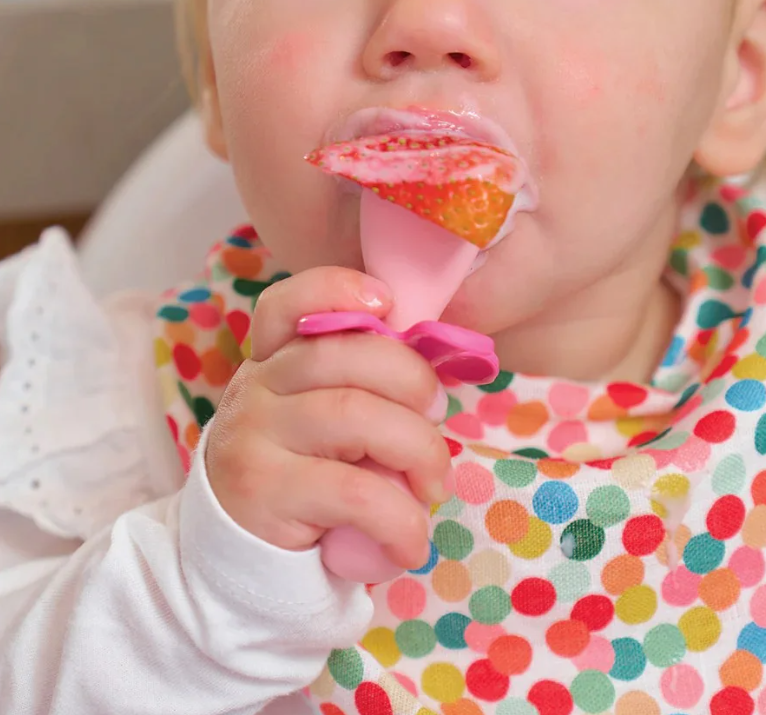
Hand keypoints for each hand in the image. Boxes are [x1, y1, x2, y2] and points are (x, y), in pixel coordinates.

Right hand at [205, 267, 451, 570]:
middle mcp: (256, 387)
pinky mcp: (262, 490)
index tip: (387, 301)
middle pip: (344, 354)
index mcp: (273, 361)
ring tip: (433, 486)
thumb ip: (359, 390)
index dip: (337, 289)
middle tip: (437, 417)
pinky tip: (411, 542)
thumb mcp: (323, 425)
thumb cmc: (306, 479)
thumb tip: (433, 385)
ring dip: (419, 450)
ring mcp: (253, 435)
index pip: (287, 304)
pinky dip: (401, 518)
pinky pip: (354, 491)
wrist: (243, 560)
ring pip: (356, 415)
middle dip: (413, 381)